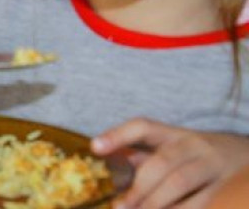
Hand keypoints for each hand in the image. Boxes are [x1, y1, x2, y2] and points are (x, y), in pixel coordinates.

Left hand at [92, 118, 248, 208]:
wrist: (248, 156)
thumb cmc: (200, 157)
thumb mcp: (175, 149)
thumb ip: (146, 157)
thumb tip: (113, 166)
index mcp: (176, 134)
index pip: (143, 127)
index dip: (117, 134)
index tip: (95, 147)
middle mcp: (196, 146)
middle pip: (162, 161)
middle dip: (139, 186)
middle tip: (120, 206)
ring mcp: (215, 166)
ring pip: (181, 182)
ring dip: (157, 203)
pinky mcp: (230, 187)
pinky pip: (202, 201)